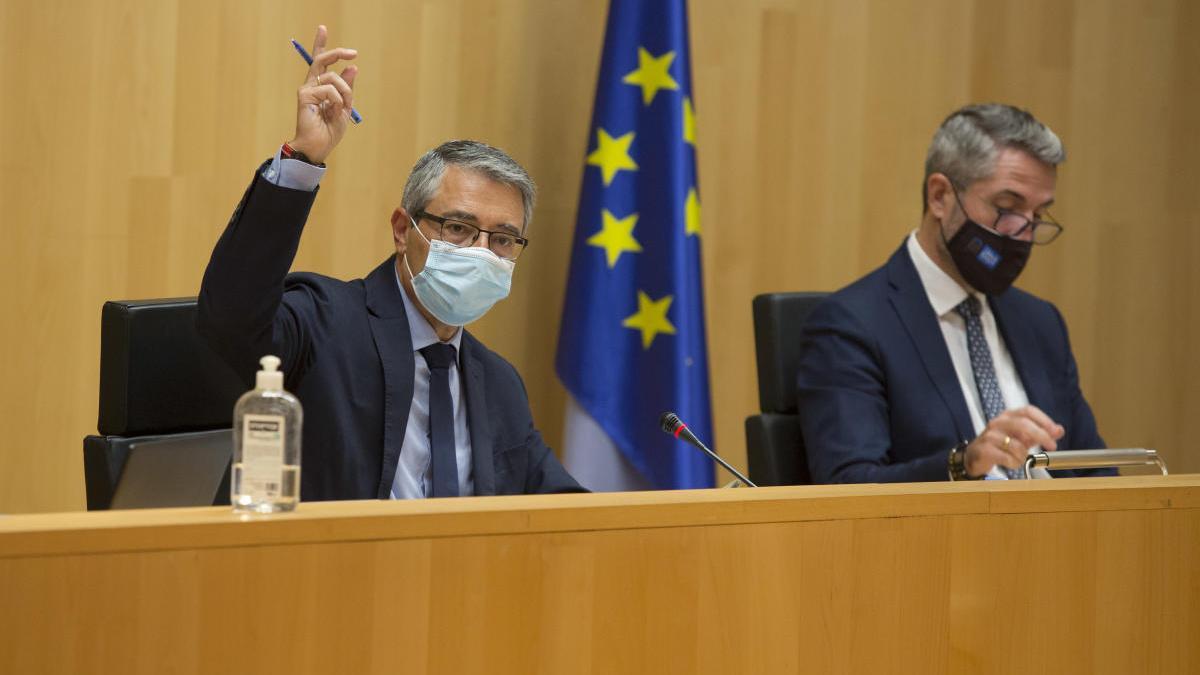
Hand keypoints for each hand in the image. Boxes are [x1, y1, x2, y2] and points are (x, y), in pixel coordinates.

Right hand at [288, 25, 357, 164]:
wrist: (318, 147)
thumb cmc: (329, 131)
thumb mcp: (345, 107)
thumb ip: (348, 88)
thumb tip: (352, 67)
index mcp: (321, 86)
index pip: (320, 62)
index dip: (320, 44)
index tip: (322, 28)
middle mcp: (312, 84)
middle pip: (323, 59)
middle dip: (338, 52)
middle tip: (353, 53)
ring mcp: (307, 89)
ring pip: (333, 78)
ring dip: (345, 92)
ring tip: (342, 108)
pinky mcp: (304, 95)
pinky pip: (329, 90)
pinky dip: (337, 100)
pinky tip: (333, 111)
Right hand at [963, 405, 1064, 476]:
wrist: (975, 456)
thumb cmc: (1001, 445)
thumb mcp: (1022, 437)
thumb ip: (1040, 433)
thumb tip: (1059, 430)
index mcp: (1008, 416)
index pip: (1028, 411)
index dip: (1044, 420)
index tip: (1055, 432)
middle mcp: (998, 422)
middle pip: (1023, 424)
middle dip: (1041, 435)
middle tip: (1052, 447)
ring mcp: (990, 435)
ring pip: (1016, 445)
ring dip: (1024, 455)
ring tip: (1020, 458)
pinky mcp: (984, 449)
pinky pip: (1006, 457)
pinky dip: (1013, 463)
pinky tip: (1010, 463)